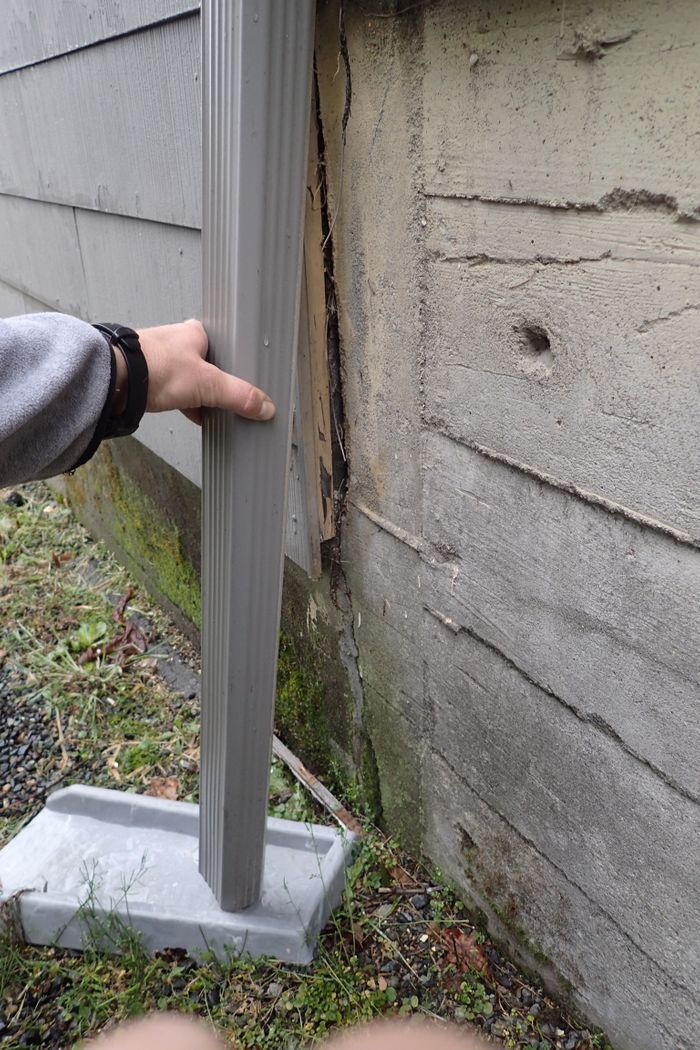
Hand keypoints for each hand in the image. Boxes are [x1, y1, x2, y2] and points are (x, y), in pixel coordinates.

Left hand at [136, 319, 274, 425]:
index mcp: (195, 333)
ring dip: (197, 395)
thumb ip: (238, 395)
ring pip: (188, 379)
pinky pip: (171, 391)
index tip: (242, 380)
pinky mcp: (146, 378)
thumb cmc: (155, 367)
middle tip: (228, 399)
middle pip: (206, 365)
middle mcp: (176, 342)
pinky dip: (182, 403)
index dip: (233, 364)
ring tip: (211, 410)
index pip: (223, 345)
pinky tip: (191, 415)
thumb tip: (265, 406)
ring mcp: (159, 359)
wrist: (115, 379)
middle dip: (215, 384)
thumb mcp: (208, 384)